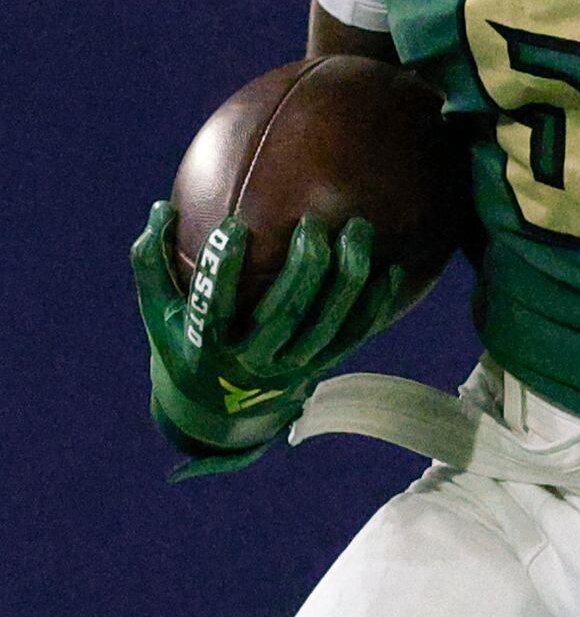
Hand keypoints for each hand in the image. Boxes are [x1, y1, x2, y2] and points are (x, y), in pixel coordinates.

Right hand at [132, 200, 406, 475]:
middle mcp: (251, 360)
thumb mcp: (159, 311)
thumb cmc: (185, 341)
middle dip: (302, 269)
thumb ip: (152, 261)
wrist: (220, 409)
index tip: (235, 227)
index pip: (213, 307)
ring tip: (357, 229)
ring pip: (325, 323)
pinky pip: (354, 336)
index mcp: (206, 346)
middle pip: (282, 315)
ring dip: (346, 277)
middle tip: (312, 223)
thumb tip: (159, 207)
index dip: (223, 269)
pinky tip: (390, 268)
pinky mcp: (321, 366)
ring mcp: (290, 366)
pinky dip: (374, 305)